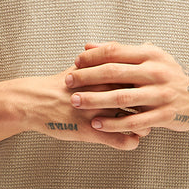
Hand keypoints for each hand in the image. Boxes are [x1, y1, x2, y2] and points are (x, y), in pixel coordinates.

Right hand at [22, 66, 150, 150]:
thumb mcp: (83, 66)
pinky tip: (132, 140)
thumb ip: (105, 58)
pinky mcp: (92, 132)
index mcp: (106, 75)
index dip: (150, 87)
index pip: (139, 80)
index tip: (153, 92)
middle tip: (152, 111)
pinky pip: (122, 141)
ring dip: (144, 127)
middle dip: (150, 107)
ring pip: (136, 123)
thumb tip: (122, 47)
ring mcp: (100, 113)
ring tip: (143, 127)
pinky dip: (131, 142)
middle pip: (141, 100)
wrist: (35, 101)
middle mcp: (106, 92)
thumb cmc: (62, 84)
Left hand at [64, 42, 188, 134]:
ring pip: (121, 98)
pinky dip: (113, 122)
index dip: (92, 56)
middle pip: (114, 72)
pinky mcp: (164, 116)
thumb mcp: (149, 58)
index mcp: (151, 55)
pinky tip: (96, 123)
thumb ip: (119, 52)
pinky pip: (133, 121)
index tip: (74, 62)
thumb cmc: (168, 75)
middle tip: (68, 82)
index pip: (115, 51)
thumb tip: (87, 45)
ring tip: (76, 102)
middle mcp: (156, 72)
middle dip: (87, 77)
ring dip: (95, 100)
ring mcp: (161, 95)